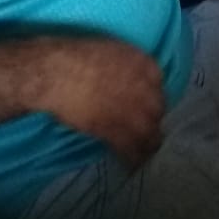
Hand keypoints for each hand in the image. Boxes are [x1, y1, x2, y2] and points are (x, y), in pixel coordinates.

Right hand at [37, 37, 164, 167]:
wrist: (59, 71)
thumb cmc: (77, 57)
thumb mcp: (113, 52)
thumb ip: (127, 68)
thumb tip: (124, 82)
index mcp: (145, 64)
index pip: (159, 86)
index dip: (151, 100)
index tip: (145, 108)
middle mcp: (146, 87)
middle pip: (157, 111)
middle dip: (151, 122)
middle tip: (144, 131)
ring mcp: (133, 110)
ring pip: (149, 133)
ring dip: (147, 145)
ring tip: (143, 155)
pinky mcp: (116, 129)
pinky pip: (131, 148)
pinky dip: (132, 159)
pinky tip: (131, 166)